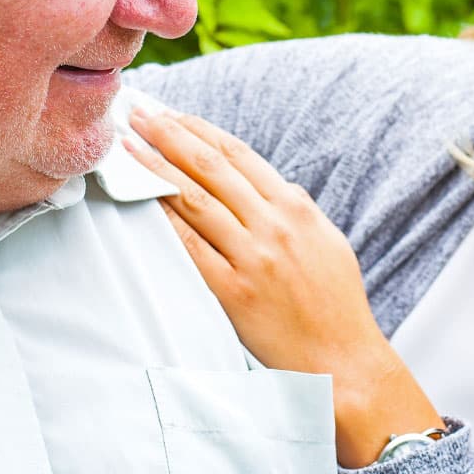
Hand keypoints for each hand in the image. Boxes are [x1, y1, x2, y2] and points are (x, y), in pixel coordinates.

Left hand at [127, 107, 443, 467]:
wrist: (344, 359)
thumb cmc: (336, 302)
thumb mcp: (326, 239)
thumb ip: (294, 208)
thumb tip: (266, 183)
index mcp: (295, 207)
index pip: (238, 155)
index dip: (200, 129)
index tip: (172, 114)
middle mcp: (273, 225)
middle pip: (210, 167)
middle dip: (169, 135)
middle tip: (139, 114)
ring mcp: (253, 258)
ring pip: (194, 200)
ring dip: (156, 170)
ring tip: (129, 149)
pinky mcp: (235, 293)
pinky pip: (190, 249)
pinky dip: (164, 221)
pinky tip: (141, 202)